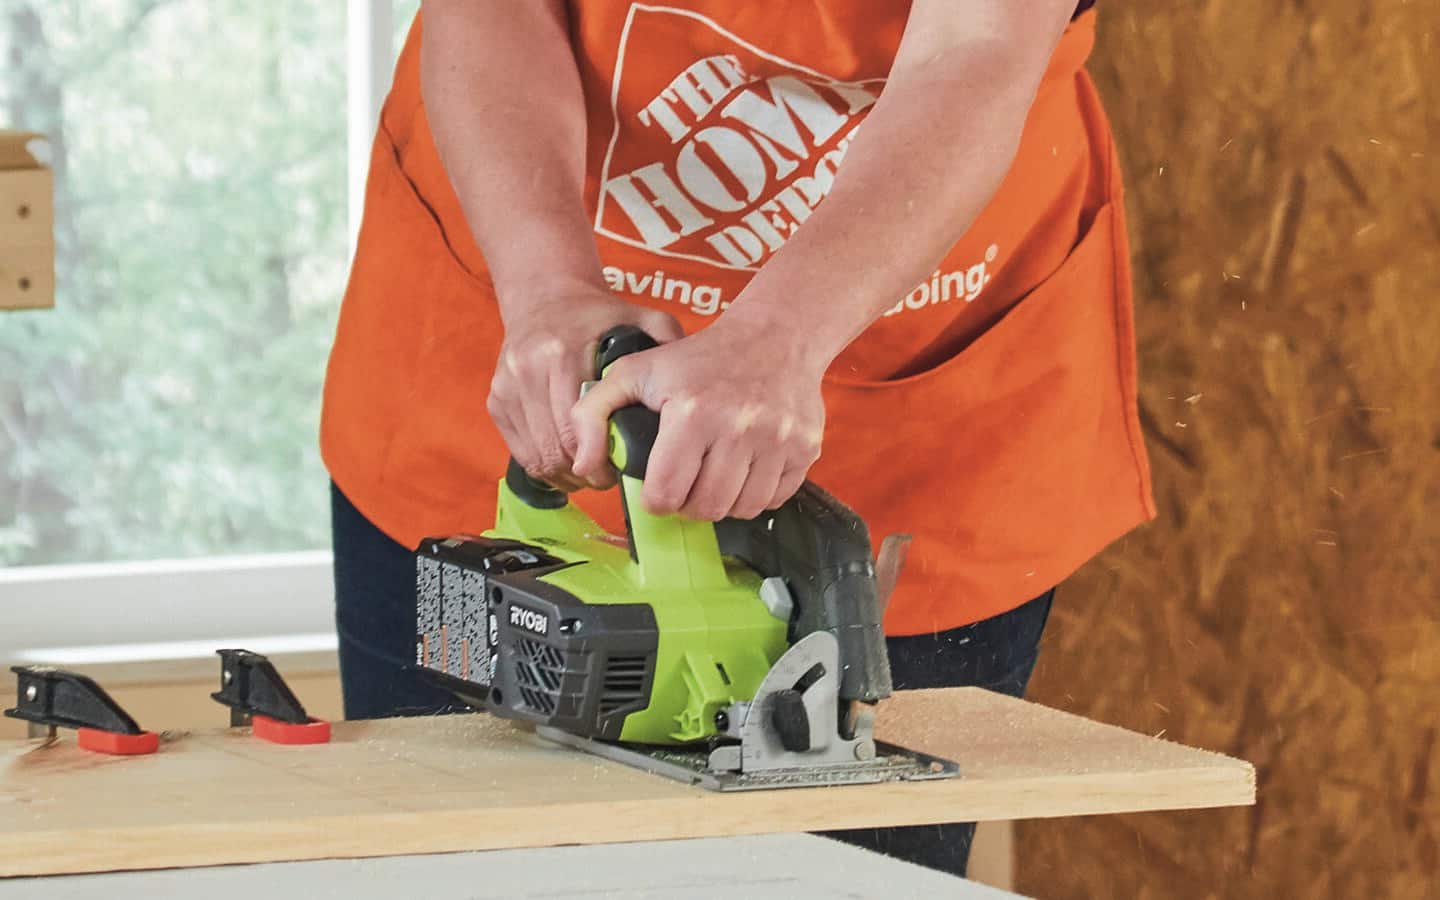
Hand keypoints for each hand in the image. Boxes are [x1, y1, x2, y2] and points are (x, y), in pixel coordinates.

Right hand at [490, 284, 682, 490]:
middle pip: (556, 449)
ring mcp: (507, 386)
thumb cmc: (598, 314)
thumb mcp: (638, 316)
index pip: (576, 428)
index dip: (597, 461)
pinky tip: (567, 462)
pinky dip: (544, 465)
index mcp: (563, 352)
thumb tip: (686, 384)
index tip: (614, 471)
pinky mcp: (496, 399)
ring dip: (564, 474)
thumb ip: (667, 339)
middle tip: (607, 477)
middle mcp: (529, 369)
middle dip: (584, 473)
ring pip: (536, 456)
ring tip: (589, 472)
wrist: (544, 294)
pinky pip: (520, 451)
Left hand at [570, 317, 826, 519]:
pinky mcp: (804, 449)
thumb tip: (585, 465)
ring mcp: (776, 441)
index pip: (666, 493)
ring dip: (723, 502)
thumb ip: (593, 412)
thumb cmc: (700, 358)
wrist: (776, 336)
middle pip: (705, 508)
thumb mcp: (635, 370)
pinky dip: (756, 495)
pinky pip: (774, 499)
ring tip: (714, 476)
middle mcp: (738, 428)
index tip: (659, 487)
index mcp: (692, 412)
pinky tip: (744, 471)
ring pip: (741, 509)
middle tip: (687, 484)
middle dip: (689, 504)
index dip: (656, 499)